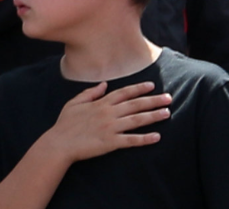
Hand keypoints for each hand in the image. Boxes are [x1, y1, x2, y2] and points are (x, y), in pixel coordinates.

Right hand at [40, 81, 170, 164]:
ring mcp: (110, 128)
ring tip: (167, 113)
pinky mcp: (111, 143)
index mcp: (100, 103)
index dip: (138, 88)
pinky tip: (156, 137)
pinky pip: (131, 140)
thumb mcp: (74, 103)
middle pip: (135, 104)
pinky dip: (144, 139)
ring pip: (136, 120)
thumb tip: (104, 84)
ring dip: (153, 116)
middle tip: (169, 98)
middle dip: (153, 100)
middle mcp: (108, 113)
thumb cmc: (65, 124)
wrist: (59, 143)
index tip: (151, 85)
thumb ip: (90, 93)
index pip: (124, 93)